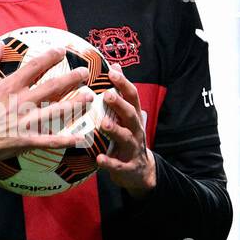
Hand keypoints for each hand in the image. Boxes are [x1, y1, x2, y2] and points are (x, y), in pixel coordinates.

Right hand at [0, 45, 95, 185]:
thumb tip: (0, 46)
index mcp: (9, 86)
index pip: (35, 67)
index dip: (50, 57)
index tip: (62, 50)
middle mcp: (21, 102)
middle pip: (52, 87)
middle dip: (71, 78)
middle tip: (85, 72)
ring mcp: (25, 122)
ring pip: (57, 112)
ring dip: (75, 104)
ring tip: (89, 97)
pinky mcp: (26, 140)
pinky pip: (50, 141)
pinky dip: (65, 140)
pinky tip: (80, 138)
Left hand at [96, 63, 155, 197]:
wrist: (141, 173)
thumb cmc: (127, 138)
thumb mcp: (127, 116)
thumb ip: (121, 93)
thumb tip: (115, 66)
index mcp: (133, 116)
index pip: (132, 96)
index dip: (124, 83)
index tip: (112, 72)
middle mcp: (135, 130)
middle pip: (131, 115)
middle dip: (120, 105)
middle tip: (107, 96)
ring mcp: (133, 149)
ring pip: (126, 138)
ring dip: (115, 131)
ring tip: (103, 124)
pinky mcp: (127, 167)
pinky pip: (118, 165)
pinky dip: (110, 162)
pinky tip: (99, 159)